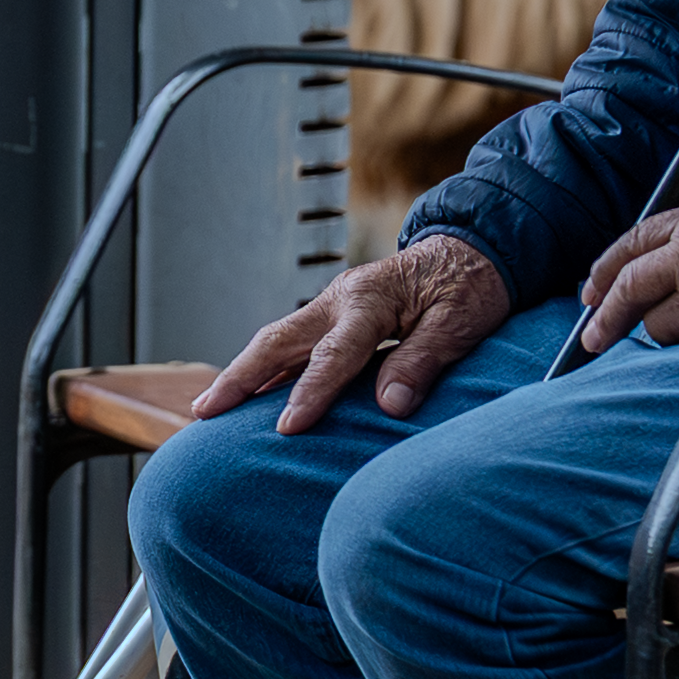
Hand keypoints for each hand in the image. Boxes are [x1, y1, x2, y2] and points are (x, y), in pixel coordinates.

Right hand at [189, 235, 512, 434]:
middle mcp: (340, 300)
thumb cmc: (471, 288)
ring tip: (208, 407)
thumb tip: (389, 405)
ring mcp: (331, 306)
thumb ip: (423, 360)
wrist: (472, 251)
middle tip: (206, 411)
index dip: (310, 392)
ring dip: (241, 373)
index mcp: (370, 300)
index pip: (334, 354)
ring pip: (275, 340)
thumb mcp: (460, 323)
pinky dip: (265, 369)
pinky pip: (291, 344)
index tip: (288, 427)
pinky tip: (249, 395)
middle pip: (278, 340)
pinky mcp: (333, 315)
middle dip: (240, 377)